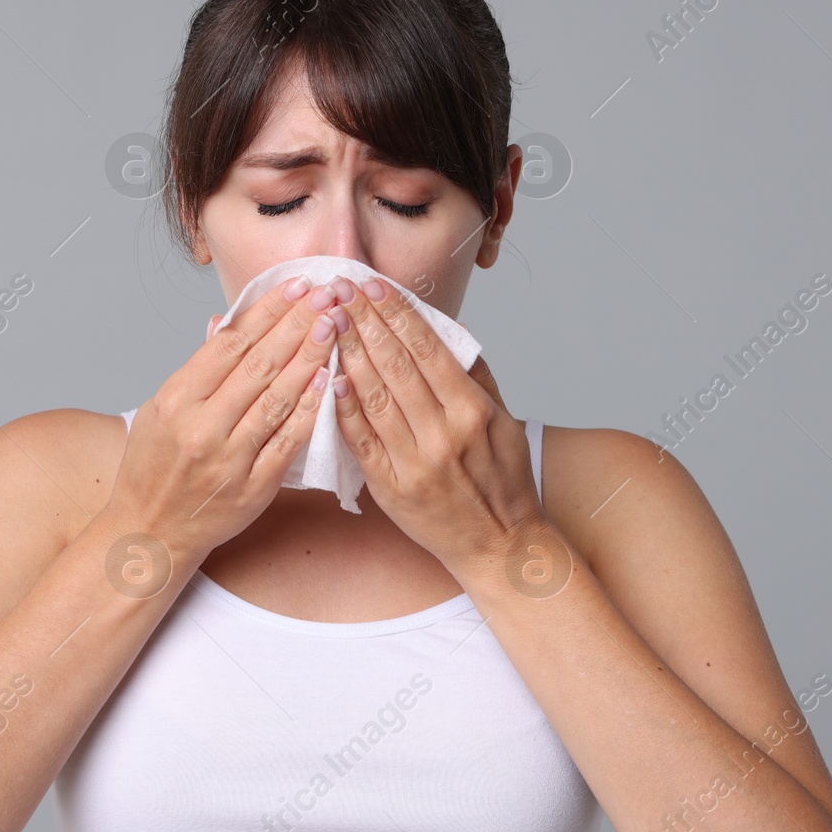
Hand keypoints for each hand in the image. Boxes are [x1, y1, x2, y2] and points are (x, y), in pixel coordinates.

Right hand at [106, 276, 347, 564]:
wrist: (150, 531)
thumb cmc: (153, 468)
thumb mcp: (158, 410)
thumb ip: (196, 369)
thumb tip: (223, 322)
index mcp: (175, 400)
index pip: (230, 343)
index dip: (267, 311)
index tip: (296, 286)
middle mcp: (201, 427)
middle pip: (258, 365)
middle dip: (296, 324)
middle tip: (327, 295)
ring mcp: (229, 459)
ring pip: (277, 399)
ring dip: (310, 358)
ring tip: (333, 326)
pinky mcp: (253, 487)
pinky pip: (288, 441)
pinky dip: (309, 409)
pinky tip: (329, 380)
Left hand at [327, 275, 550, 571]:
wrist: (498, 545)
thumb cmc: (502, 481)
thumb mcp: (504, 422)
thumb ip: (476, 376)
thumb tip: (450, 331)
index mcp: (472, 411)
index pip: (427, 349)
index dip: (397, 314)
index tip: (373, 285)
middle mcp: (443, 433)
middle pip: (395, 365)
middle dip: (364, 321)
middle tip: (338, 289)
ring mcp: (414, 462)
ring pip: (374, 396)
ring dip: (347, 353)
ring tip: (327, 320)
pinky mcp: (390, 487)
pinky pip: (361, 439)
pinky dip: (343, 407)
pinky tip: (328, 376)